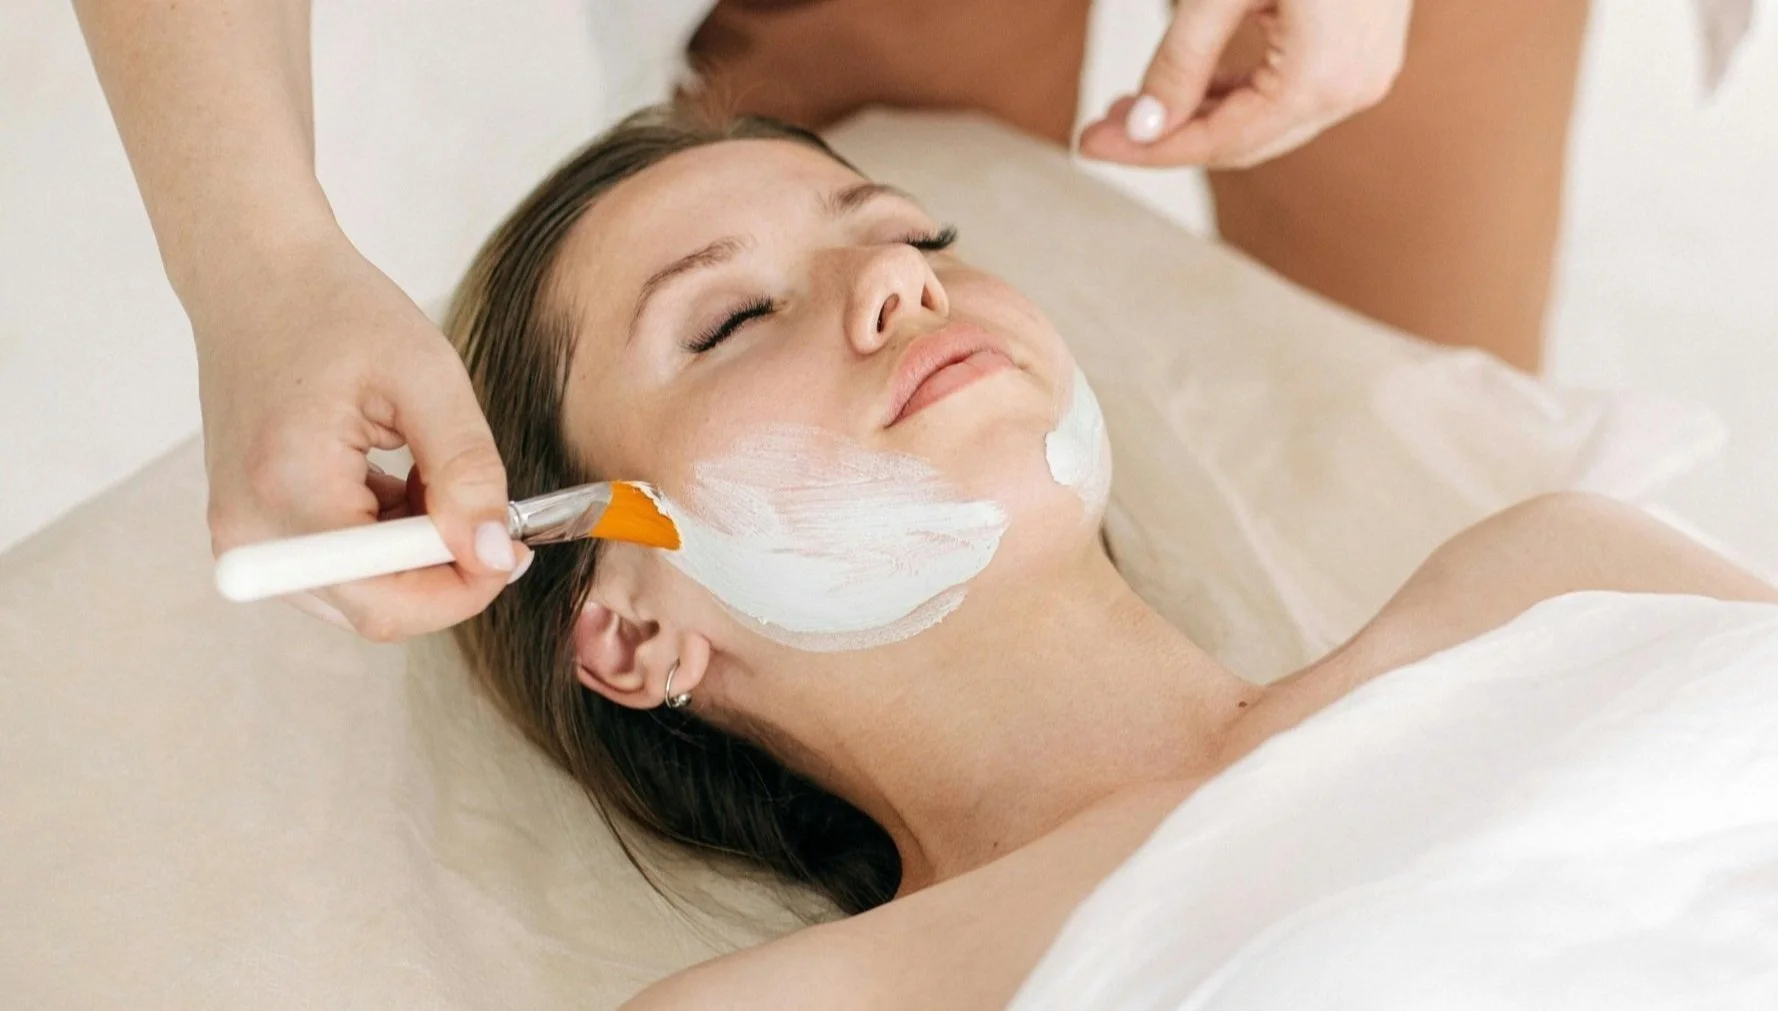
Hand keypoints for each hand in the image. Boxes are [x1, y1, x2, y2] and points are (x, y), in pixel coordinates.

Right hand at [192, 232, 528, 640]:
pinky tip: (402, 482)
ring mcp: (244, 536)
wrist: (257, 278)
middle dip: (445, 572)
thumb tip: (492, 554)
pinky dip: (387, 542)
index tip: (511, 549)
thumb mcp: (427, 376)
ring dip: (417, 556)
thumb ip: (467, 470)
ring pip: (361, 595)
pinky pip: (338, 571)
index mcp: (290, 491)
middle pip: (374, 609)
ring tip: (434, 477)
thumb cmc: (336, 311)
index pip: (385, 602)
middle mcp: (251, 532)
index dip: (462, 591)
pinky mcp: (252, 530)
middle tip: (490, 513)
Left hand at [1078, 0, 1411, 169]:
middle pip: (1241, 143)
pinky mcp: (1361, 52)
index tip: (1089, 143)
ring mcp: (1364, 72)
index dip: (1146, 150)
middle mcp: (1352, 89)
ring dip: (1198, 118)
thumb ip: (1182, 60)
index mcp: (1323, 81)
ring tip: (1134, 107)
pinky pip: (1288, 96)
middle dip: (1166, 138)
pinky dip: (1235, 97)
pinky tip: (1189, 90)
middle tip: (1100, 129)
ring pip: (1263, 124)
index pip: (1217, 142)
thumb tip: (1141, 129)